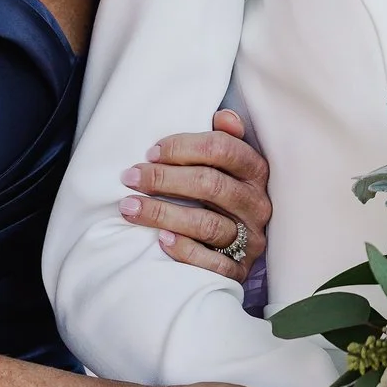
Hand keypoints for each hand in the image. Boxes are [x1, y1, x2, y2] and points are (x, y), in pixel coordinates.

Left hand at [124, 109, 271, 282]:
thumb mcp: (228, 166)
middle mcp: (257, 203)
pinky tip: (161, 240)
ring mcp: (251, 239)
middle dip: (165, 178)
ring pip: (207, 224)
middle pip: (211, 185)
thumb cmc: (222, 197)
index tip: (151, 152)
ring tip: (129, 207)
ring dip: (163, 214)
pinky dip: (185, 250)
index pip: (223, 149)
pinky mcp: (240, 269)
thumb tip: (222, 116)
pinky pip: (212, 262)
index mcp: (256, 171)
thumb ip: (225, 140)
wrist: (238, 250)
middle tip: (130, 177)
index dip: (184, 147)